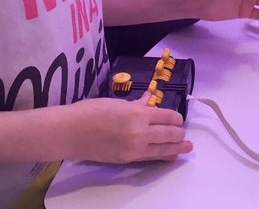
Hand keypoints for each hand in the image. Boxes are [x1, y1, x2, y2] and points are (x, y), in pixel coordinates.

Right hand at [64, 96, 190, 162]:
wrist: (71, 132)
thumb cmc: (91, 111)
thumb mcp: (117, 103)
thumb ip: (137, 104)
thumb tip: (150, 99)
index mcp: (138, 114)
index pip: (166, 116)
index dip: (175, 118)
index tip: (179, 118)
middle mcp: (141, 133)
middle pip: (168, 134)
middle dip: (179, 134)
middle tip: (184, 133)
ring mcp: (135, 149)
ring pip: (163, 149)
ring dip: (176, 148)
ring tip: (187, 147)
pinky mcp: (127, 159)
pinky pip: (150, 157)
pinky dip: (163, 156)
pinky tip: (170, 156)